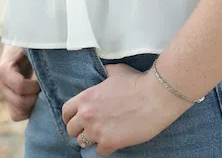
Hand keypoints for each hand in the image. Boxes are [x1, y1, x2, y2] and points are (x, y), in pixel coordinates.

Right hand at [0, 45, 40, 121]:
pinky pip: (16, 115)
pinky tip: (38, 98)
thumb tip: (49, 49)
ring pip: (17, 113)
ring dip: (33, 106)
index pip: (20, 86)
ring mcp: (4, 94)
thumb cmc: (28, 43)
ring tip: (42, 92)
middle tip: (45, 86)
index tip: (44, 78)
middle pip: (20, 103)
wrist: (19, 46)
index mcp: (4, 69)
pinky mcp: (8, 100)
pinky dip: (29, 111)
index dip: (35, 85)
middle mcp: (0, 84)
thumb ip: (36, 48)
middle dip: (36, 97)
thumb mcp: (31, 42)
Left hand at [62, 61, 191, 155]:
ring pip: (82, 142)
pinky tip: (113, 140)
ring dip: (91, 139)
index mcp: (86, 97)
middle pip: (71, 130)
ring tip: (102, 134)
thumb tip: (102, 74)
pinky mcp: (109, 143)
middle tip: (91, 127)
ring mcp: (97, 131)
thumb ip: (104, 75)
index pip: (66, 112)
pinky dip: (105, 147)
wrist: (155, 96)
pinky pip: (98, 152)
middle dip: (80, 129)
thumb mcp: (115, 72)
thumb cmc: (137, 82)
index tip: (76, 119)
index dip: (70, 116)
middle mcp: (87, 115)